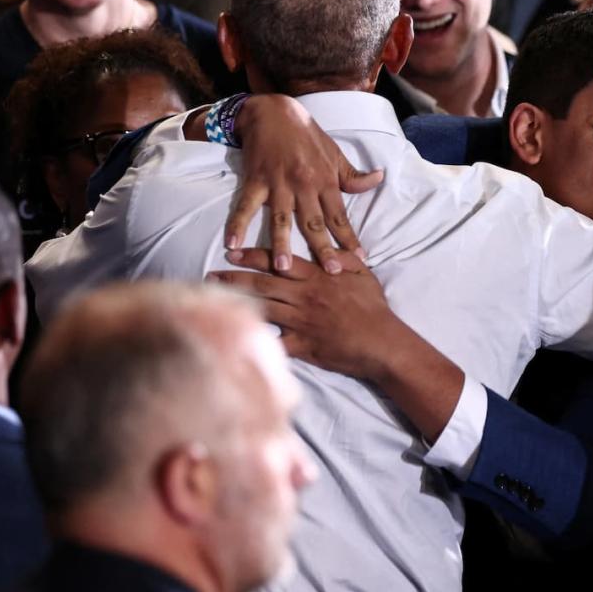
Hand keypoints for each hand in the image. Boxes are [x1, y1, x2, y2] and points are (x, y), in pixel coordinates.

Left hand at [210, 247, 400, 381]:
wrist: (380, 341)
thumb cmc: (373, 307)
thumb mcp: (362, 273)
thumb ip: (343, 257)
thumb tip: (329, 246)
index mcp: (317, 277)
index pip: (279, 262)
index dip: (253, 256)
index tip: (232, 252)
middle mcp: (304, 296)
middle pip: (262, 284)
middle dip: (233, 278)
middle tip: (211, 275)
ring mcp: (301, 321)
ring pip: (262, 309)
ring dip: (236, 304)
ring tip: (214, 300)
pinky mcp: (302, 345)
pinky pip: (274, 343)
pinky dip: (256, 341)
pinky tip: (235, 338)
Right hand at [225, 94, 383, 272]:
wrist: (274, 112)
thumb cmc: (307, 136)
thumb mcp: (335, 153)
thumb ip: (353, 175)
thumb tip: (378, 179)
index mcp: (325, 180)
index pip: (339, 215)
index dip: (349, 237)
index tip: (359, 258)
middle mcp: (304, 184)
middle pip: (314, 223)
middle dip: (323, 249)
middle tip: (330, 273)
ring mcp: (278, 183)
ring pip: (281, 219)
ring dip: (281, 244)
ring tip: (281, 268)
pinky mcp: (256, 179)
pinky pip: (246, 205)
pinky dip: (238, 224)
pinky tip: (232, 243)